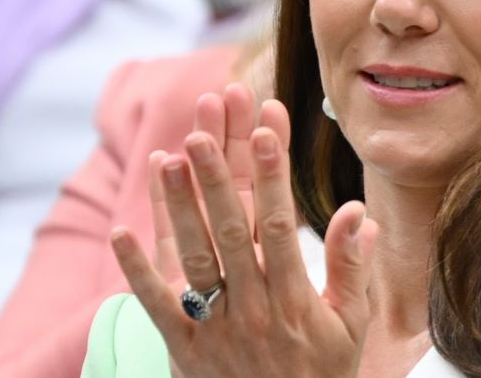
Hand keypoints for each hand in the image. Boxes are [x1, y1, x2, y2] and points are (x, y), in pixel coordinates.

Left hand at [112, 96, 378, 377]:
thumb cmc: (322, 375)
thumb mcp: (351, 325)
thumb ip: (352, 268)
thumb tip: (359, 212)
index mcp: (295, 300)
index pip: (283, 226)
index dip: (274, 176)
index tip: (268, 128)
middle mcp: (252, 308)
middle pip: (231, 233)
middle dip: (217, 179)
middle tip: (202, 131)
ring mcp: (215, 327)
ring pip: (192, 259)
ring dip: (177, 208)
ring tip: (166, 159)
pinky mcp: (183, 347)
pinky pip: (155, 305)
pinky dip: (136, 270)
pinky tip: (121, 232)